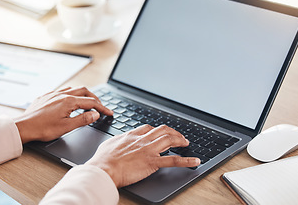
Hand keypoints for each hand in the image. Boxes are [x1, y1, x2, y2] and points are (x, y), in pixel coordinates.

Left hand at [14, 87, 112, 143]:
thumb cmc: (43, 129)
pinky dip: (71, 94)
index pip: (91, 103)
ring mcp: (53, 94)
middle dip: (95, 98)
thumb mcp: (66, 127)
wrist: (23, 127)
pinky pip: (62, 91)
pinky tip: (69, 101)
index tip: (109, 113)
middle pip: (84, 91)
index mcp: (69, 101)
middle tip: (100, 107)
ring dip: (83, 94)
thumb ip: (83, 119)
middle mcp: (62, 94)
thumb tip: (95, 114)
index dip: (102, 108)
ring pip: (73, 89)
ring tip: (87, 103)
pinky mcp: (46, 96)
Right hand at [86, 124, 200, 187]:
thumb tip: (118, 142)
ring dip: (180, 140)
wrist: (104, 169)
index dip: (158, 130)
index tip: (161, 132)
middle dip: (173, 132)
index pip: (148, 128)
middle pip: (162, 130)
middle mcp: (142, 140)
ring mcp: (149, 150)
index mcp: (132, 135)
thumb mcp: (109, 144)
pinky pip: (173, 160)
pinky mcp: (152, 162)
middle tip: (179, 136)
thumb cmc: (103, 160)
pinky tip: (195, 161)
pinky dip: (187, 161)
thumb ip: (118, 141)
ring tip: (186, 143)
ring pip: (170, 140)